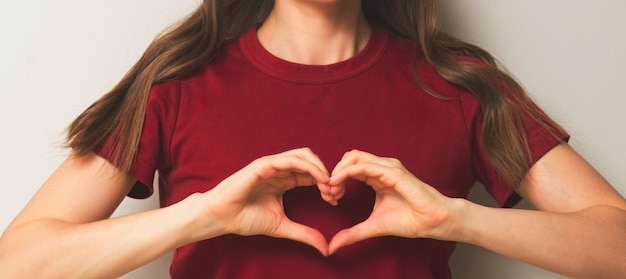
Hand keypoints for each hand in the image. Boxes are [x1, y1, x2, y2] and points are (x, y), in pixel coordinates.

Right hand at [199, 148, 334, 254]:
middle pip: (312, 162)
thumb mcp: (282, 227)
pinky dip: (309, 167)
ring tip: (329, 185)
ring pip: (304, 156)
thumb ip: (304, 233)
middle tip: (335, 192)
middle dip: (327, 175)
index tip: (335, 200)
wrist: (222, 217)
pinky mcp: (264, 164)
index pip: (311, 174)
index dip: (326, 184)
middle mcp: (280, 170)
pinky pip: (291, 160)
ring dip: (320, 168)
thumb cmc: (245, 219)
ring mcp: (272, 165)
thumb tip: (326, 248)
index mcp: (284, 180)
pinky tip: (318, 179)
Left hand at [327, 150, 455, 254]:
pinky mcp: (393, 172)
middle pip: (349, 157)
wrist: (432, 221)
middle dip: (334, 172)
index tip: (330, 197)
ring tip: (332, 189)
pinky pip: (364, 166)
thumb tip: (332, 247)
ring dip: (338, 171)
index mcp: (377, 176)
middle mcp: (381, 168)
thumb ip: (352, 233)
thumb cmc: (409, 220)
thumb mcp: (373, 227)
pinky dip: (347, 172)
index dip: (336, 178)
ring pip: (354, 157)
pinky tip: (339, 184)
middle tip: (328, 192)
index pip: (350, 166)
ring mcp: (387, 167)